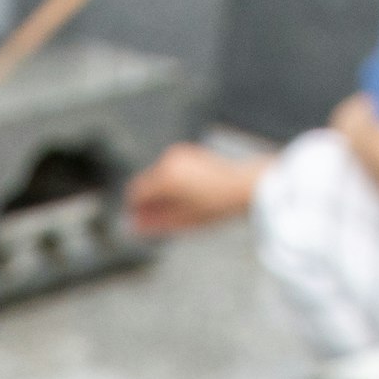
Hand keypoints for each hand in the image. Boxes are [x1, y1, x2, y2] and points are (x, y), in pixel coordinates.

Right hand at [122, 139, 261, 234]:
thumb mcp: (183, 220)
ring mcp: (178, 154)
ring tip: (175, 210)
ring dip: (161, 192)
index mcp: (165, 177)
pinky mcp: (188, 153)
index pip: (135, 192)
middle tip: (156, 219)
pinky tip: (185, 197)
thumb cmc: (217, 205)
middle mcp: (168, 161)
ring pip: (158, 176)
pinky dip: (172, 183)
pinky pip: (170, 169)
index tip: (138, 221)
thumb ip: (155, 222)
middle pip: (146, 183)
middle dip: (149, 201)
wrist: (244, 186)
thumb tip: (136, 225)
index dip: (134, 209)